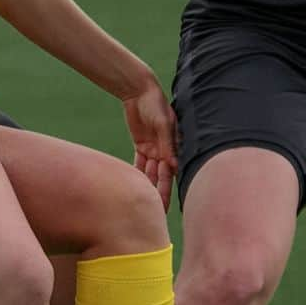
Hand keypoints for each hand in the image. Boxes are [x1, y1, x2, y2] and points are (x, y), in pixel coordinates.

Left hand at [122, 77, 178, 211]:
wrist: (139, 91)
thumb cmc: (155, 104)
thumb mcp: (163, 123)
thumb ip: (167, 144)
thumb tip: (172, 165)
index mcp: (173, 146)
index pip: (172, 172)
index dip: (169, 188)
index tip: (168, 204)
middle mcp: (164, 150)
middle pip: (161, 177)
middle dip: (159, 194)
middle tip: (157, 213)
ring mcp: (153, 149)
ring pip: (149, 173)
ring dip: (147, 187)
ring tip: (144, 204)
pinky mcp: (141, 146)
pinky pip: (138, 164)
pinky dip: (136, 174)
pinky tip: (132, 187)